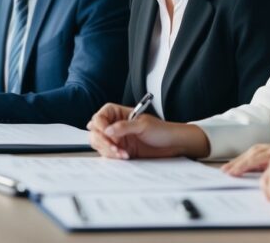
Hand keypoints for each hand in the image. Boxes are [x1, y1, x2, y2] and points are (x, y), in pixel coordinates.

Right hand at [86, 103, 209, 158]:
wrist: (173, 145)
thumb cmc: (162, 130)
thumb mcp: (143, 125)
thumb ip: (124, 126)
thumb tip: (108, 130)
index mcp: (119, 113)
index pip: (100, 116)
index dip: (100, 124)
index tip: (106, 132)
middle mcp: (115, 125)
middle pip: (96, 131)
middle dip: (103, 140)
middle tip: (114, 146)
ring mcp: (117, 139)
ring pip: (100, 144)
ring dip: (108, 150)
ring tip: (122, 153)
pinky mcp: (120, 150)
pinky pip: (109, 154)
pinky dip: (113, 156)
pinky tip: (124, 156)